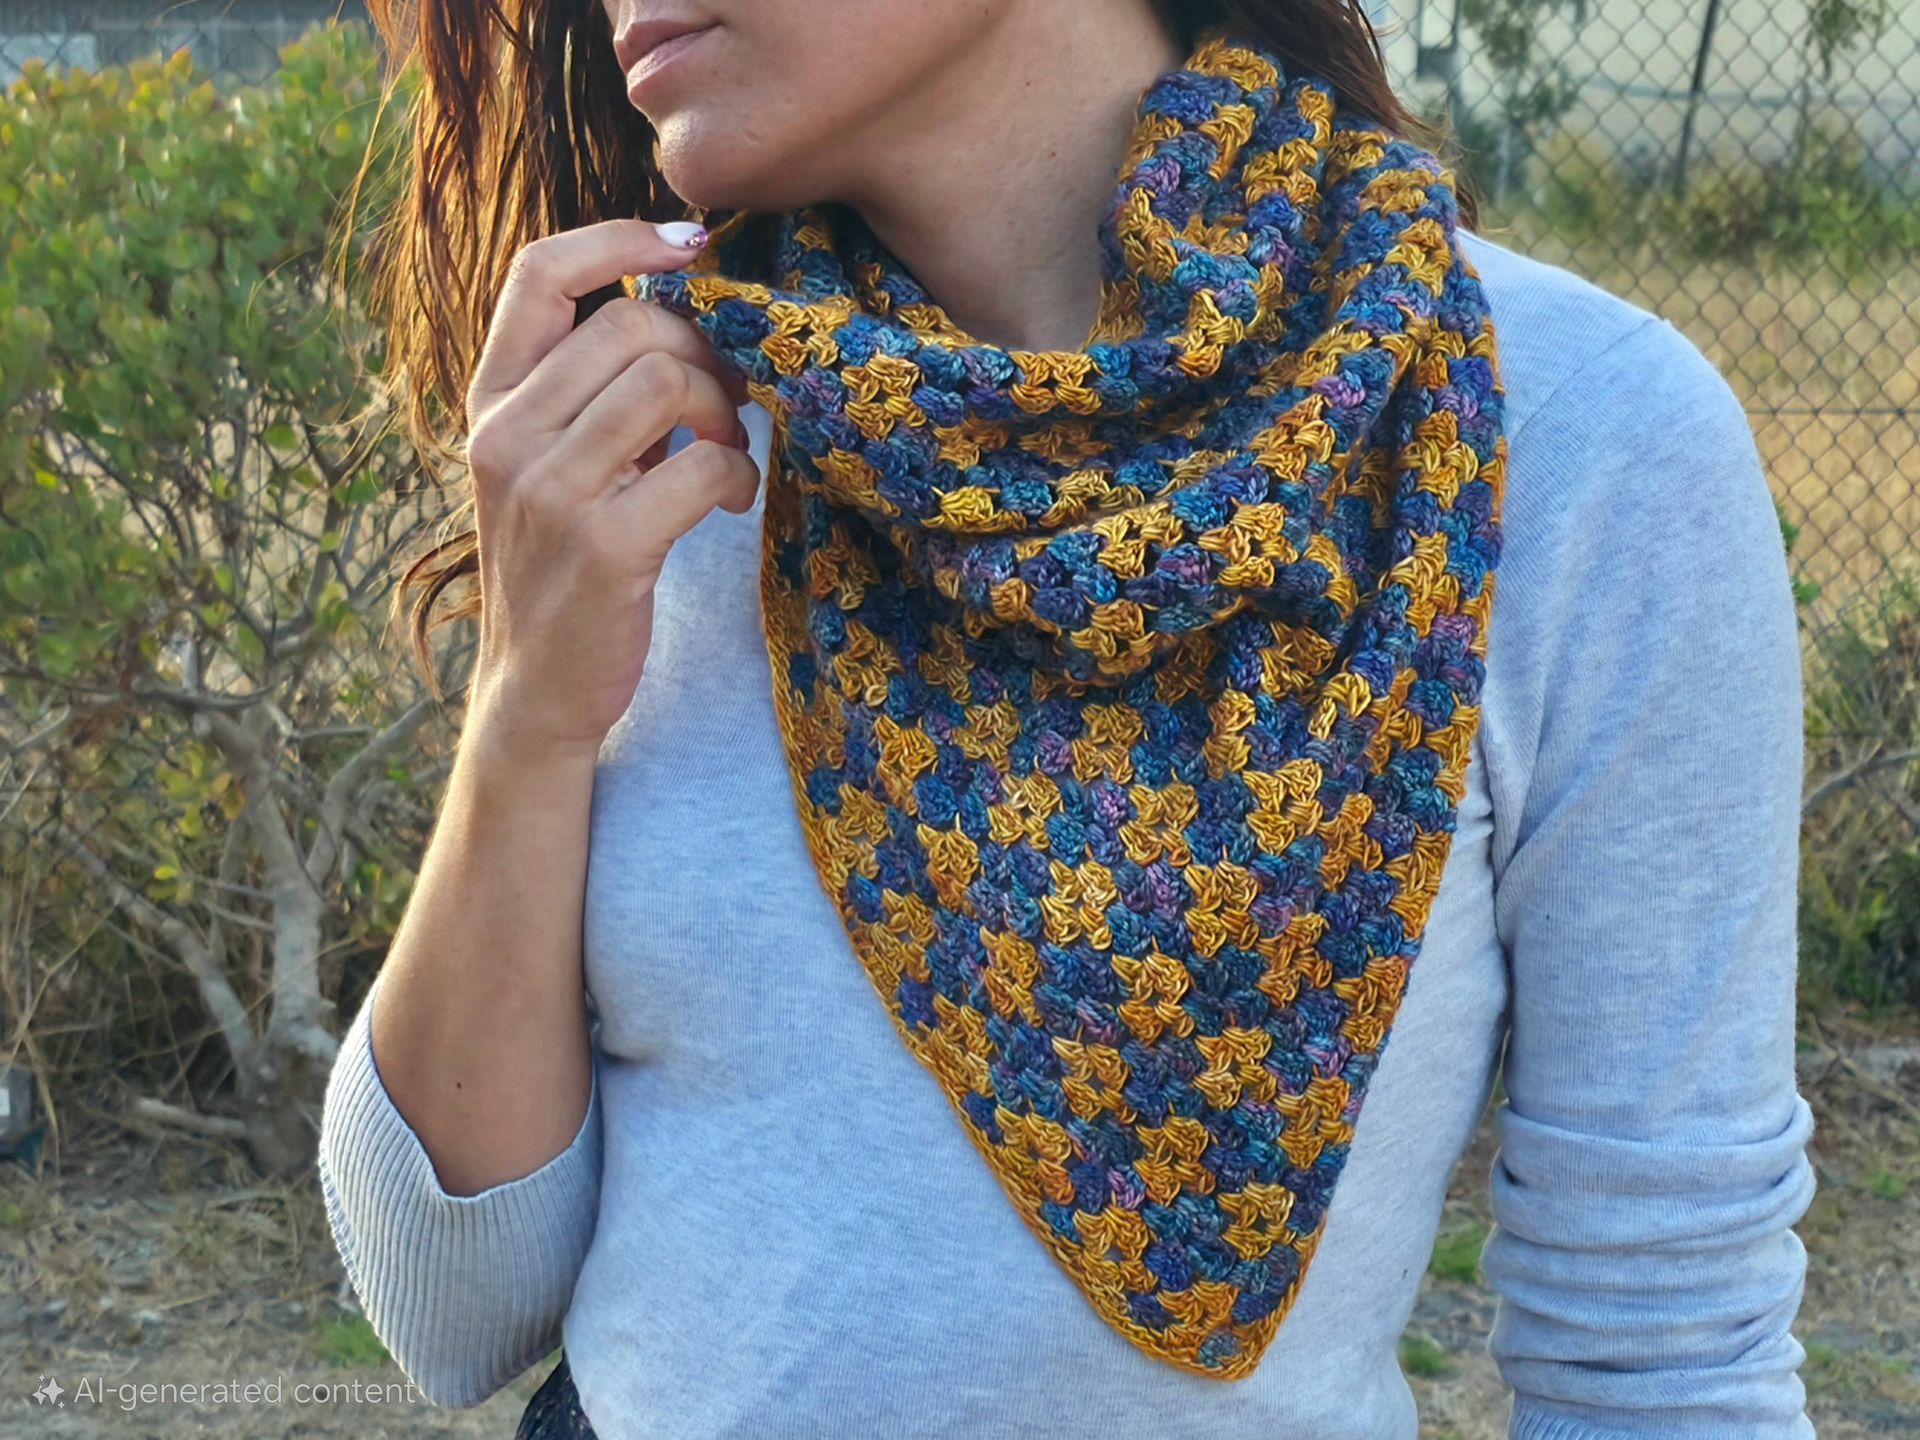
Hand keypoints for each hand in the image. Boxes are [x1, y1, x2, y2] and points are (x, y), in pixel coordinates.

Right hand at [459, 219, 759, 761]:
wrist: (536, 687)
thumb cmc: (563, 564)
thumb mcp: (551, 465)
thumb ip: (588, 393)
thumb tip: (686, 313)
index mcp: (491, 402)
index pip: (538, 274)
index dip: (621, 239)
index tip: (691, 247)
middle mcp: (504, 436)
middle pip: (632, 326)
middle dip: (704, 356)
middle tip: (729, 407)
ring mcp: (548, 492)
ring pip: (665, 382)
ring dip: (724, 414)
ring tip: (727, 456)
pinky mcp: (603, 547)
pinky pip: (700, 467)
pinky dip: (736, 478)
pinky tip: (731, 501)